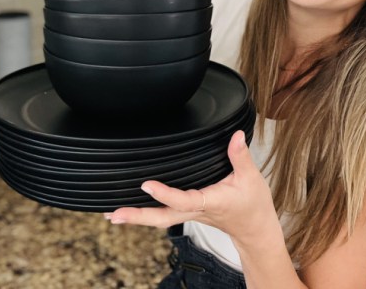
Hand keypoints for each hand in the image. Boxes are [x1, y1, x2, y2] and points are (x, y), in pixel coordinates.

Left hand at [105, 130, 278, 243]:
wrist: (254, 228)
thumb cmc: (252, 204)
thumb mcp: (251, 178)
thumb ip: (240, 156)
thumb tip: (236, 135)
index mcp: (211, 202)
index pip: (184, 200)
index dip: (165, 193)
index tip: (146, 184)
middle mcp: (196, 211)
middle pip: (163, 218)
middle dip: (138, 217)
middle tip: (115, 214)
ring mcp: (190, 215)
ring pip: (160, 219)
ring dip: (136, 218)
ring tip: (112, 214)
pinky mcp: (187, 214)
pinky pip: (163, 216)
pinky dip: (144, 215)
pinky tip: (130, 211)